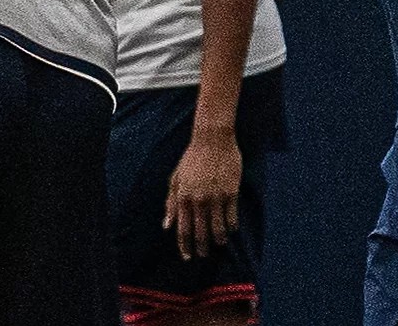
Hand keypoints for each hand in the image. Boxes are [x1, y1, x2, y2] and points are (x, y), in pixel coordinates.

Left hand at [163, 125, 241, 258]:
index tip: (187, 257)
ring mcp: (216, 198)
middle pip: (200, 233)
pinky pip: (232, 218)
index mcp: (183, 197)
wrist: (212, 141)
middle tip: (203, 256)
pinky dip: (231, 227)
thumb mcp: (176, 179)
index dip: (184, 246)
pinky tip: (230, 230)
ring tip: (218, 244)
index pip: (182, 229)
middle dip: (201, 248)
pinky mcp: (231, 194)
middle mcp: (199, 200)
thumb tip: (166, 226)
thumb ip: (170, 203)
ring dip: (218, 240)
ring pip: (218, 229)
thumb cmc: (191, 159)